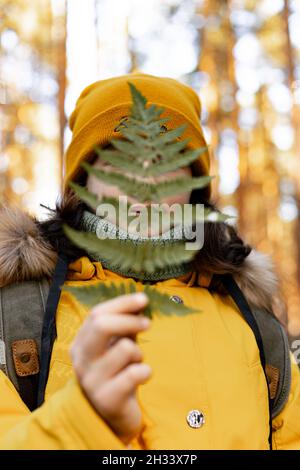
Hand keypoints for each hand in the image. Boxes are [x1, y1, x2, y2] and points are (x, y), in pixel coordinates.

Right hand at [70, 292, 150, 443]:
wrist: (111, 416)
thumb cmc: (116, 373)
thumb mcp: (116, 345)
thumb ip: (124, 325)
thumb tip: (140, 301)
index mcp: (80, 343)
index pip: (97, 313)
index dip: (122, 303)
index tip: (144, 299)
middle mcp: (81, 360)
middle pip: (101, 325)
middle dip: (129, 320)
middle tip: (147, 324)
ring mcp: (91, 380)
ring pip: (125, 349)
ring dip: (138, 353)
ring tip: (135, 364)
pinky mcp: (107, 398)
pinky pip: (135, 373)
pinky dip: (145, 372)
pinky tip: (140, 378)